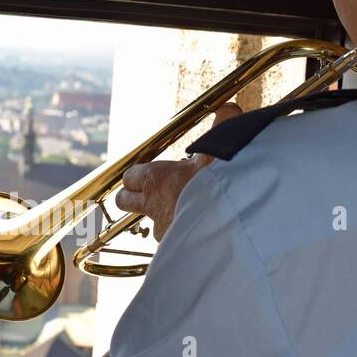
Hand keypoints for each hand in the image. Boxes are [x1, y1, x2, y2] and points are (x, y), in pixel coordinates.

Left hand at [114, 103, 242, 240]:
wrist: (233, 217)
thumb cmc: (222, 180)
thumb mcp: (222, 146)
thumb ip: (223, 125)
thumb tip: (229, 108)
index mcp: (156, 178)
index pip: (129, 175)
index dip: (137, 175)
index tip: (147, 174)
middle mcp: (153, 204)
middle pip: (123, 201)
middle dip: (132, 198)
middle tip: (150, 196)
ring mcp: (163, 230)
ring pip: (151, 225)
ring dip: (164, 220)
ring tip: (185, 215)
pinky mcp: (178, 248)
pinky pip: (173, 243)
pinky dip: (184, 237)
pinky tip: (200, 232)